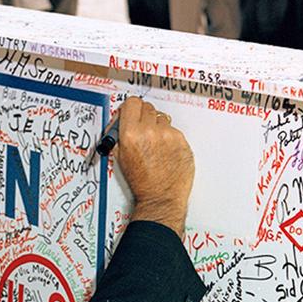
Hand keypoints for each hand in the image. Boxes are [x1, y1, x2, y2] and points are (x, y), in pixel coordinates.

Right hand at [114, 98, 193, 236]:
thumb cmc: (141, 183)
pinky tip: (166, 152)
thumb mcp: (120, 158)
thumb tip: (123, 119)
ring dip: (158, 128)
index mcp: (130, 134)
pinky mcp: (182, 141)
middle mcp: (150, 131)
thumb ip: (120, 135)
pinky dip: (170, 139)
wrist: (161, 198)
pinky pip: (174, 131)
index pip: (132, 103)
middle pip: (148, 108)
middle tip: (144, 131)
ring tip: (156, 146)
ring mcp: (168, 136)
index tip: (133, 113)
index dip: (132, 108)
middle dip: (144, 117)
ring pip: (162, 119)